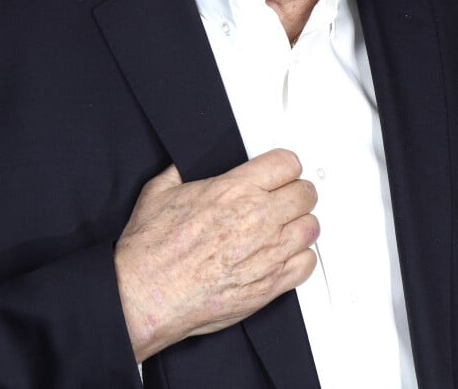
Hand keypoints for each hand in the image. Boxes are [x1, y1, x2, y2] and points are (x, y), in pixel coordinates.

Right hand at [114, 148, 318, 361]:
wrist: (147, 293)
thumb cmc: (152, 248)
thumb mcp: (160, 190)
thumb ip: (181, 171)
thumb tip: (185, 165)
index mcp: (235, 188)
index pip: (287, 163)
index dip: (285, 166)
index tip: (281, 172)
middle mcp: (257, 217)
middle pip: (305, 193)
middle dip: (296, 192)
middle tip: (286, 198)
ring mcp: (267, 252)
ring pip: (311, 227)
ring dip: (300, 224)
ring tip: (286, 227)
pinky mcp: (269, 285)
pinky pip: (306, 264)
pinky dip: (300, 258)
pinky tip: (286, 256)